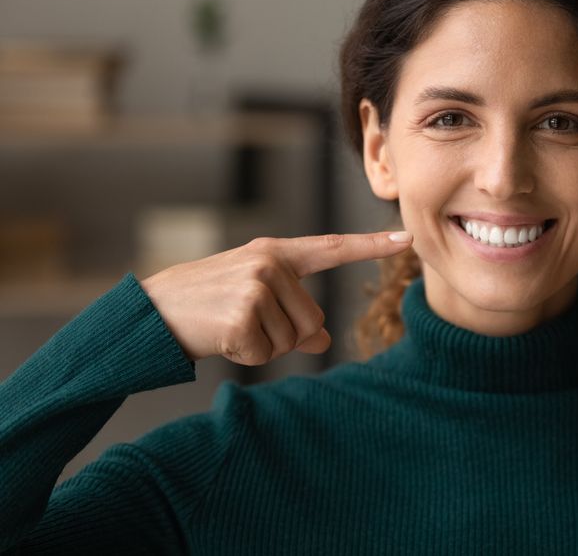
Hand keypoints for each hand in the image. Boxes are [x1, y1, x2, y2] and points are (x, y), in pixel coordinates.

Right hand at [140, 231, 412, 364]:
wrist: (152, 312)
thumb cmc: (208, 304)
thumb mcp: (255, 301)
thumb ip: (294, 314)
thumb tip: (326, 338)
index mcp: (277, 254)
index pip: (333, 248)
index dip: (372, 246)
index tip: (406, 239)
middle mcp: (270, 263)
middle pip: (313, 320)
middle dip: (283, 334)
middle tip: (243, 321)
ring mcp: (257, 286)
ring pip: (292, 339)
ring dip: (263, 345)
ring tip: (230, 325)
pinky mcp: (242, 314)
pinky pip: (266, 353)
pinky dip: (245, 356)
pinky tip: (221, 337)